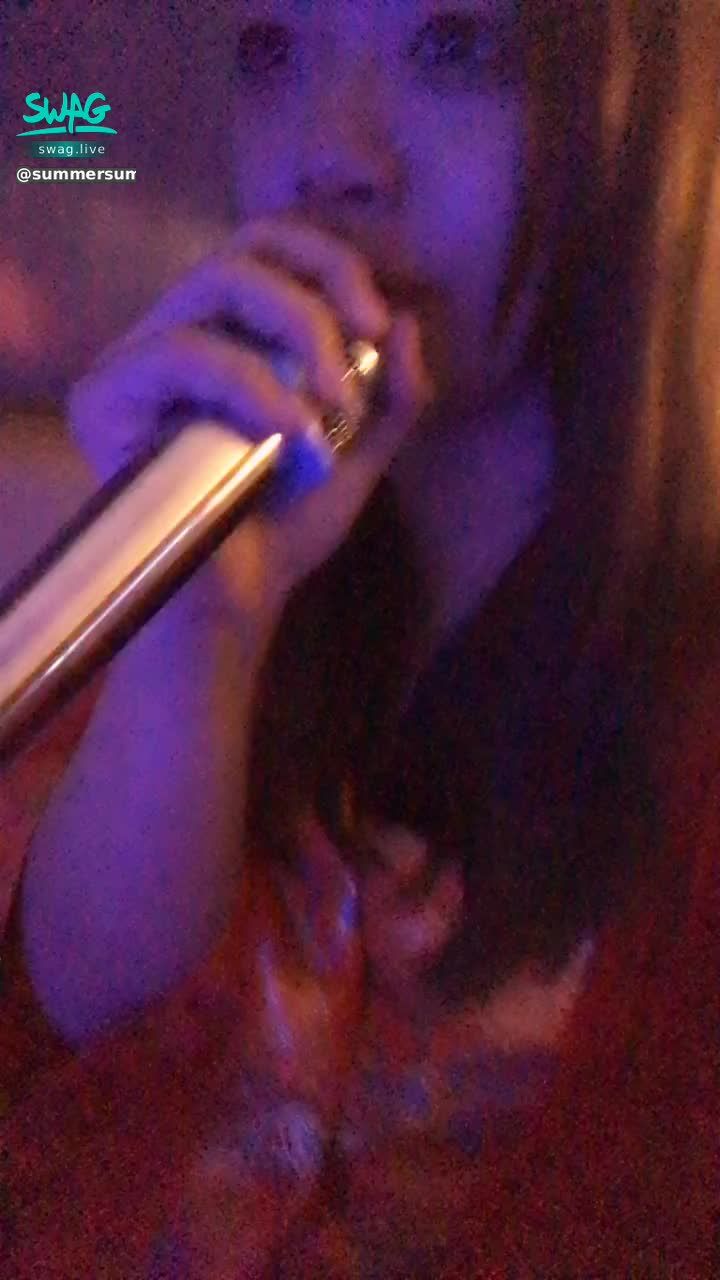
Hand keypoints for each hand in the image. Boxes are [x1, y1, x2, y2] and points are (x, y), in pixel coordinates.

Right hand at [68, 215, 433, 628]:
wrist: (235, 602)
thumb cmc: (284, 529)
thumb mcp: (358, 454)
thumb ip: (390, 393)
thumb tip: (407, 320)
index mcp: (231, 334)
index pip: (270, 250)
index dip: (331, 262)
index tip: (381, 322)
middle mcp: (179, 332)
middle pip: (246, 246)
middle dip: (321, 288)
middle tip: (365, 341)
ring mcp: (136, 360)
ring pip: (216, 282)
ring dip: (297, 331)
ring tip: (331, 407)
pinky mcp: (105, 396)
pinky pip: (179, 351)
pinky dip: (250, 383)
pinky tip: (291, 434)